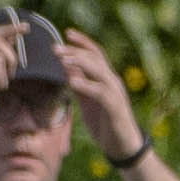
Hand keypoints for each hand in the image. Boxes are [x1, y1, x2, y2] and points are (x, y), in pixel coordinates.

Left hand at [61, 30, 150, 163]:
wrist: (123, 147)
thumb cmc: (105, 124)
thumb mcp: (88, 102)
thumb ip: (79, 85)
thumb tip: (66, 68)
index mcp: (106, 79)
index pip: (96, 54)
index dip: (83, 42)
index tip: (67, 33)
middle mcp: (112, 82)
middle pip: (95, 58)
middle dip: (75, 51)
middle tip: (55, 48)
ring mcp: (115, 94)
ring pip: (98, 71)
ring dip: (79, 63)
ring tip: (62, 59)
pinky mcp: (115, 108)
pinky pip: (100, 93)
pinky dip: (86, 85)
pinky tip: (72, 82)